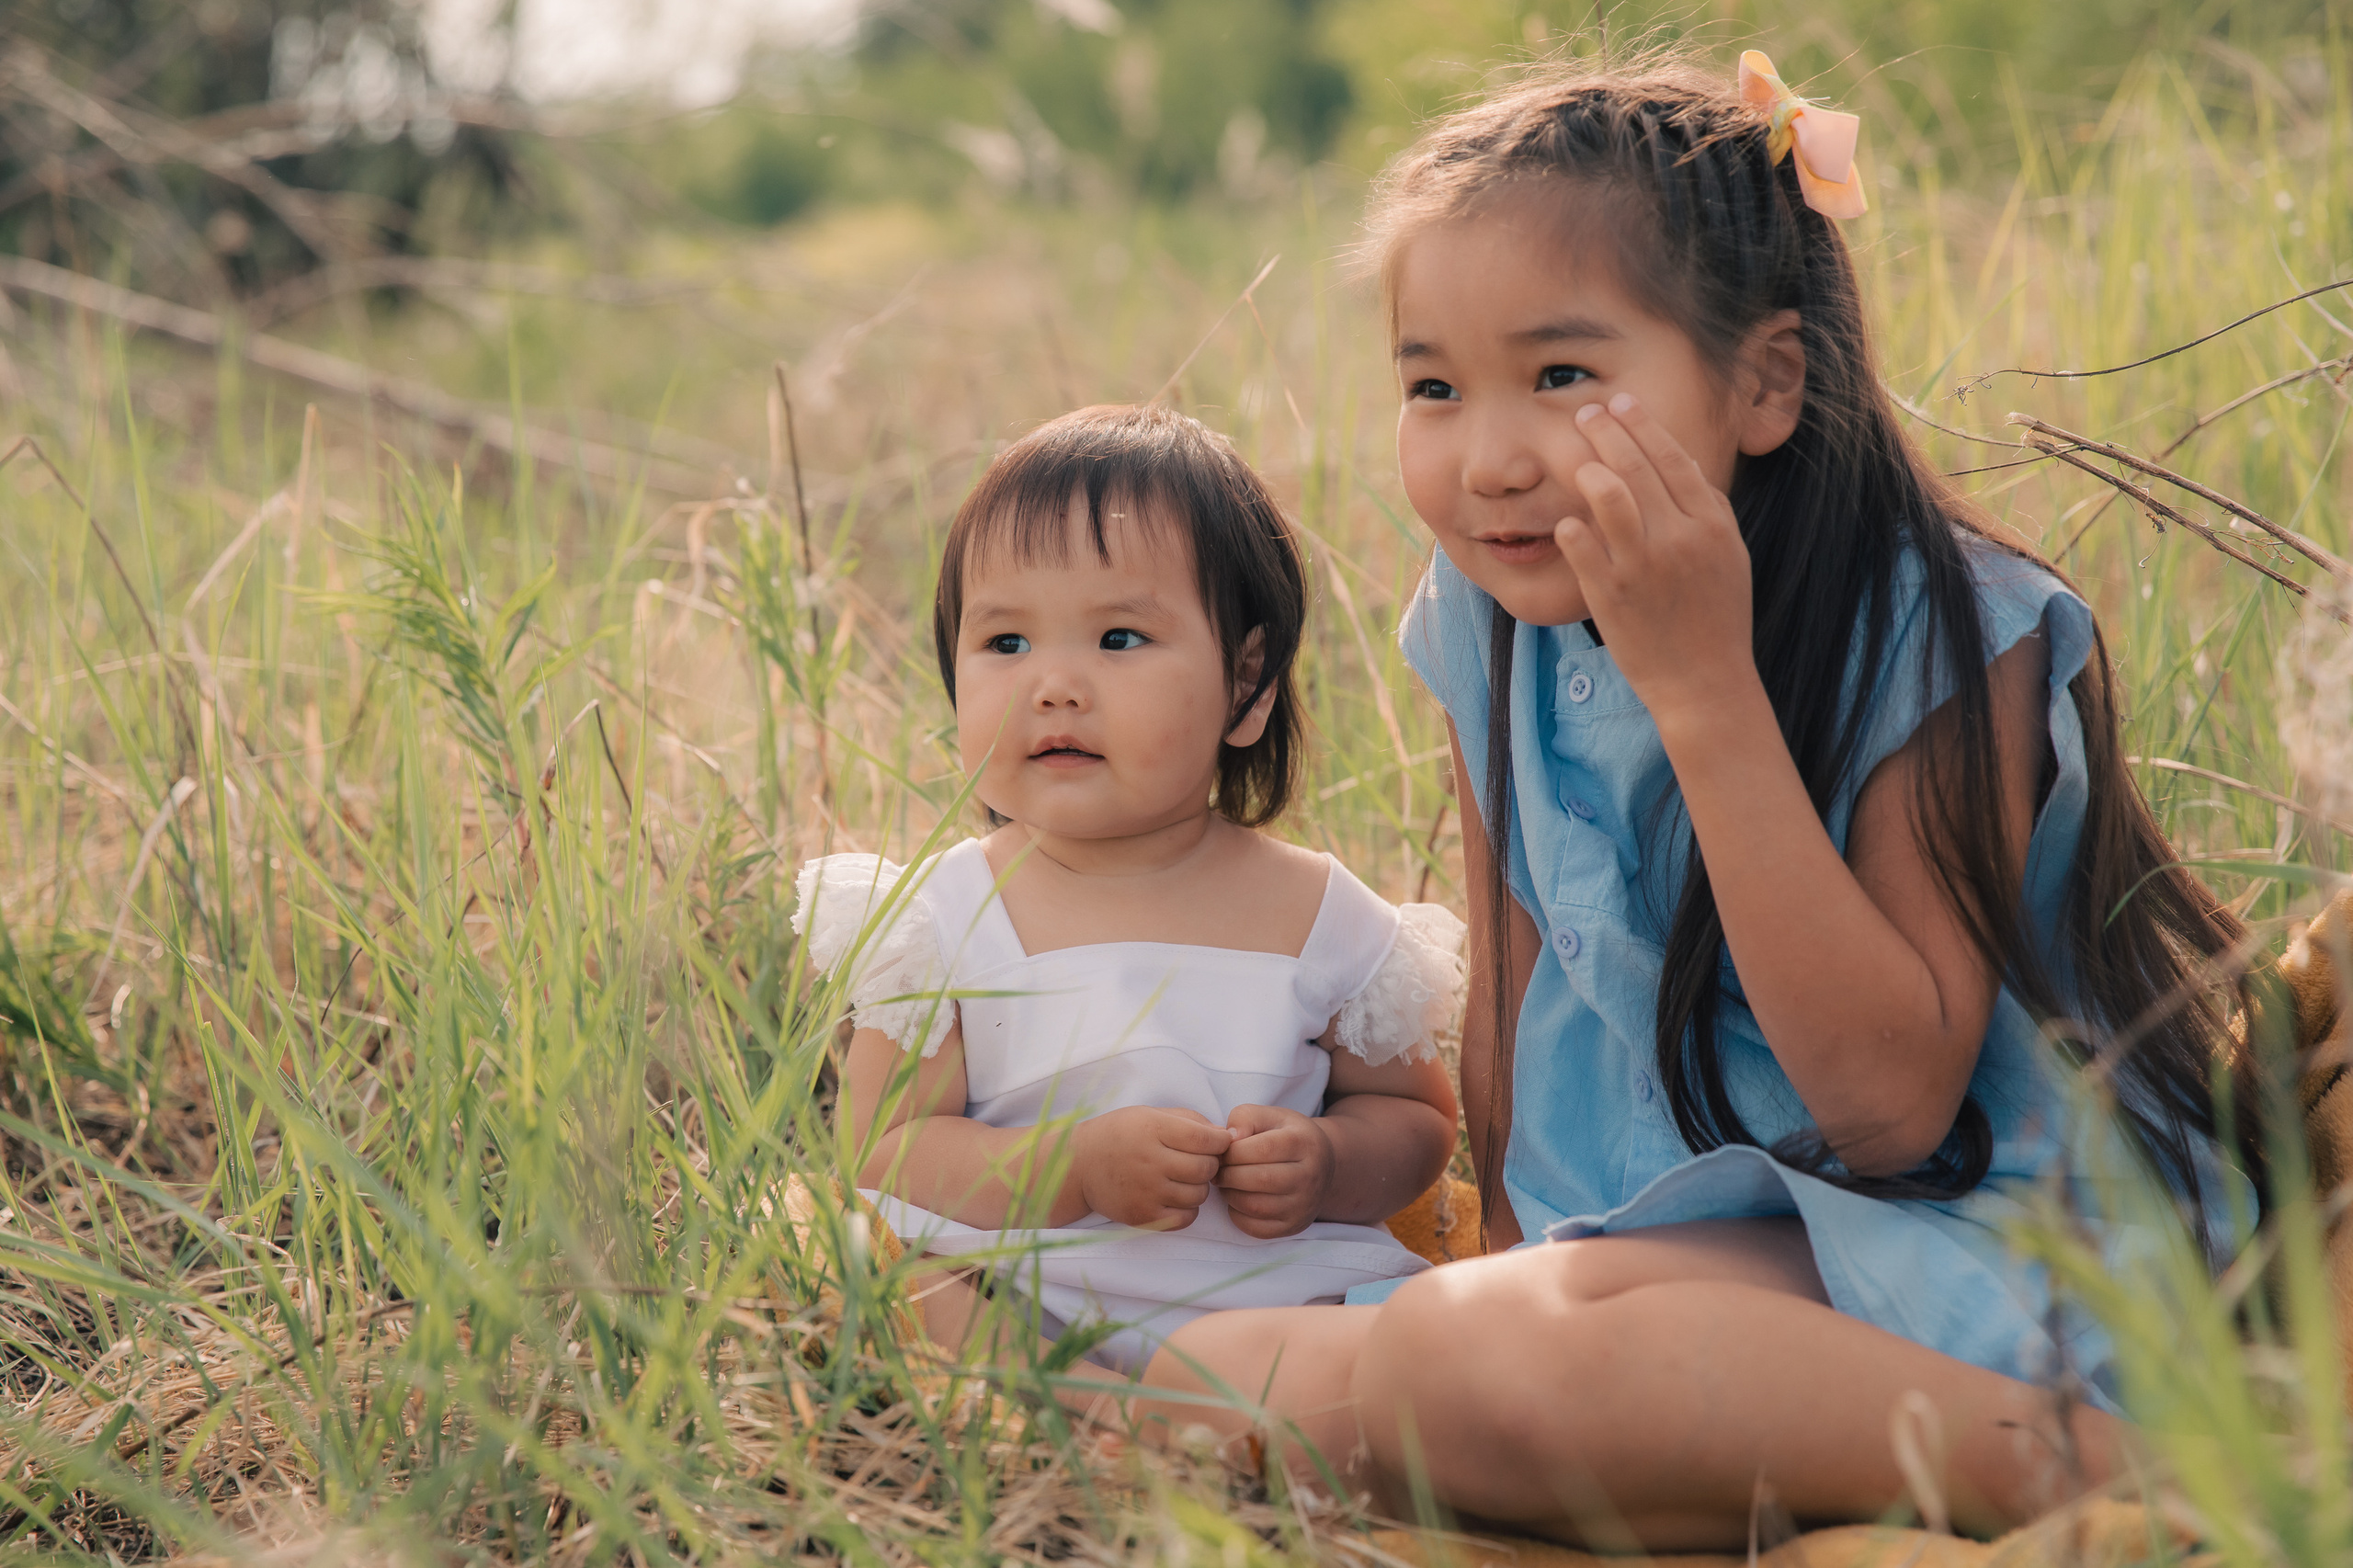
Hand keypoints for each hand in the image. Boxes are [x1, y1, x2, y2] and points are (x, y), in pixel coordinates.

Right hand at [1072, 1106, 1231, 1229]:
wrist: (1080, 1165)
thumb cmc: (1120, 1134)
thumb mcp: (1150, 1114)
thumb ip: (1189, 1120)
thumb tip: (1225, 1135)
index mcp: (1153, 1129)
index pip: (1205, 1138)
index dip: (1221, 1140)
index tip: (1218, 1141)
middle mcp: (1149, 1160)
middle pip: (1206, 1168)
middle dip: (1211, 1163)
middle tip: (1199, 1160)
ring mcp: (1145, 1191)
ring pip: (1199, 1195)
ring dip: (1199, 1186)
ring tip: (1183, 1178)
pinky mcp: (1142, 1216)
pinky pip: (1185, 1218)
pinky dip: (1187, 1208)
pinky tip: (1175, 1195)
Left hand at [1215, 1104, 1335, 1238]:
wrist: (1322, 1165)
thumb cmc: (1288, 1136)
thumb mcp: (1271, 1116)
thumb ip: (1246, 1118)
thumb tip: (1228, 1138)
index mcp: (1305, 1143)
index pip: (1262, 1149)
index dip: (1233, 1151)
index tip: (1221, 1151)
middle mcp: (1310, 1176)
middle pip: (1260, 1179)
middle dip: (1228, 1174)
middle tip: (1218, 1169)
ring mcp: (1304, 1205)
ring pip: (1257, 1206)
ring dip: (1230, 1195)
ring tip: (1226, 1182)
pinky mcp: (1294, 1226)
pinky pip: (1257, 1228)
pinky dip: (1238, 1215)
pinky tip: (1237, 1199)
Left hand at [1554, 394, 1759, 724]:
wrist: (1704, 683)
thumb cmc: (1718, 618)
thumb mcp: (1729, 556)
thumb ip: (1707, 508)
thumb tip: (1679, 461)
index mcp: (1710, 525)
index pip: (1672, 457)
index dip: (1642, 425)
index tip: (1621, 403)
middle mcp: (1678, 539)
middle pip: (1635, 467)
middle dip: (1606, 431)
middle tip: (1585, 414)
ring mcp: (1641, 565)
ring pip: (1607, 496)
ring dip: (1588, 470)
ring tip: (1576, 459)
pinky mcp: (1610, 593)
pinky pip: (1580, 543)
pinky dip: (1571, 526)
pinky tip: (1567, 521)